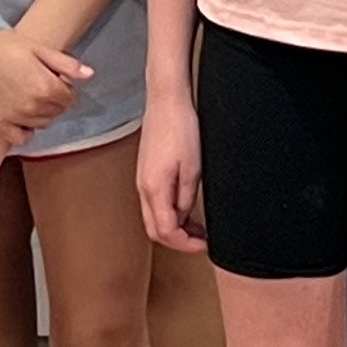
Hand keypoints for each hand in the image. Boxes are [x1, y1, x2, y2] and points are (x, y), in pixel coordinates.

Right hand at [0, 13, 88, 137]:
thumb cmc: (5, 45)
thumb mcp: (39, 48)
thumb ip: (67, 64)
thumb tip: (90, 75)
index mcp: (47, 87)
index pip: (70, 99)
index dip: (65, 88)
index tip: (55, 79)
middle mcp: (34, 106)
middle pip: (57, 112)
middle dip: (55, 100)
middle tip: (40, 85)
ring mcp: (15, 117)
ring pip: (42, 124)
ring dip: (41, 113)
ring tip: (29, 95)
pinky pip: (21, 138)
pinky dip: (25, 130)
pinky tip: (21, 115)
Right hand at [137, 92, 205, 252]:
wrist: (166, 100)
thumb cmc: (180, 127)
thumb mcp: (193, 168)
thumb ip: (186, 198)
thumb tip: (183, 217)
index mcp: (154, 189)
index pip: (166, 232)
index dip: (186, 245)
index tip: (204, 245)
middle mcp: (143, 187)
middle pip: (155, 230)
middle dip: (178, 241)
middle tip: (201, 242)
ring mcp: (142, 179)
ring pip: (153, 217)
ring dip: (174, 227)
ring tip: (197, 229)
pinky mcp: (146, 171)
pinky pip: (154, 203)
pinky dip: (169, 213)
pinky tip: (185, 209)